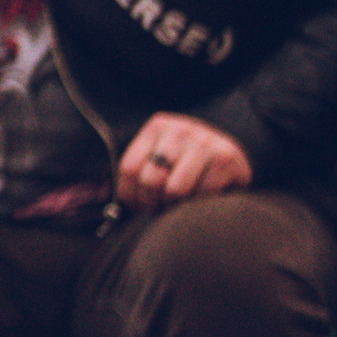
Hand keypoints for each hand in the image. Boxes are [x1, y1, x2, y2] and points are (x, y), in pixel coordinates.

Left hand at [115, 113, 250, 208]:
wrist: (232, 152)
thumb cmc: (187, 161)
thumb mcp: (161, 155)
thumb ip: (138, 171)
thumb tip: (103, 197)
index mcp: (156, 127)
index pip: (129, 168)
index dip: (129, 195)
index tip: (137, 206)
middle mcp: (180, 130)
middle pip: (150, 179)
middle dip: (152, 203)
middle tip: (159, 209)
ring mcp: (204, 142)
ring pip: (175, 189)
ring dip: (175, 206)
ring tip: (179, 205)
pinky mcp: (226, 158)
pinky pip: (203, 194)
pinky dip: (199, 203)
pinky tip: (201, 199)